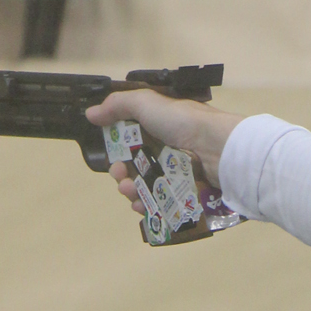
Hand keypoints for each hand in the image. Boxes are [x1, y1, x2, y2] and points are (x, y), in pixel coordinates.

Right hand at [85, 90, 242, 214]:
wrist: (219, 149)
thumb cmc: (183, 123)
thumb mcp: (147, 103)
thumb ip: (118, 105)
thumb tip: (91, 113)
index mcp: (162, 128)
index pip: (134, 142)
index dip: (119, 150)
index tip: (110, 156)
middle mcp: (171, 150)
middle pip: (138, 167)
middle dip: (121, 174)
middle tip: (119, 176)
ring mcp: (180, 174)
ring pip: (147, 187)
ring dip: (131, 191)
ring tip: (129, 192)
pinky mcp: (188, 193)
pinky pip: (163, 203)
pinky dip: (148, 206)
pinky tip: (141, 207)